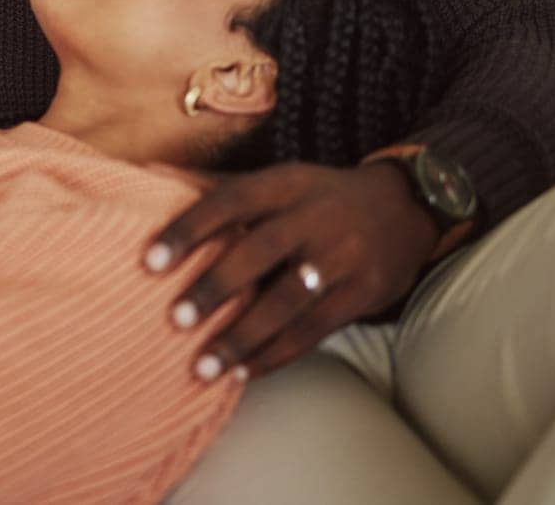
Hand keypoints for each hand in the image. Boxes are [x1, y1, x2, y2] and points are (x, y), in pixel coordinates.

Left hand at [143, 156, 439, 381]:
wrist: (405, 208)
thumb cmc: (319, 198)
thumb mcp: (281, 181)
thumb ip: (225, 189)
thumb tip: (151, 181)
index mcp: (285, 183)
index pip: (229, 200)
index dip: (188, 229)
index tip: (149, 261)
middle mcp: (315, 215)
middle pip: (259, 251)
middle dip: (215, 288)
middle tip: (176, 319)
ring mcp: (343, 255)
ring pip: (287, 301)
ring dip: (242, 337)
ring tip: (203, 367)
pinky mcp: (364, 292)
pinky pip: (314, 330)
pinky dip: (276, 354)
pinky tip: (245, 372)